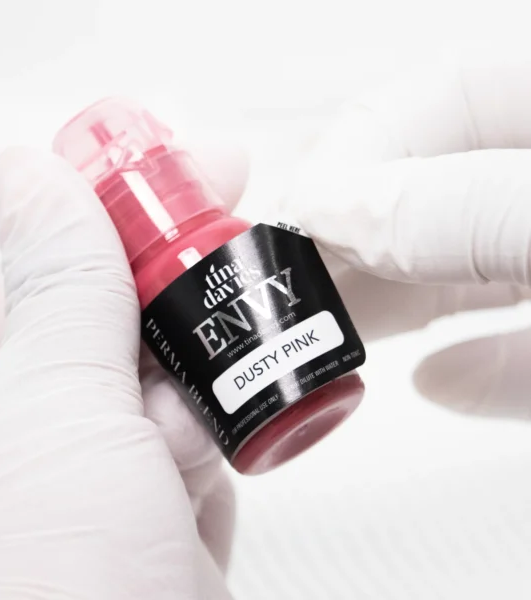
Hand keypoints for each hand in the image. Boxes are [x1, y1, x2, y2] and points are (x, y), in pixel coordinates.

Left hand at [0, 144, 246, 598]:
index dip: (116, 201)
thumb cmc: (37, 585)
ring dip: (217, 354)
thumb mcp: (49, 401)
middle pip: (125, 312)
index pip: (51, 256)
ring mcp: (109, 474)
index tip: (182, 158)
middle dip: (184, 275)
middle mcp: (39, 426)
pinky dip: (233, 424)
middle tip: (243, 221)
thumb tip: (35, 171)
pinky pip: (208, 441)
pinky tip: (249, 414)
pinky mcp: (167, 518)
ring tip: (257, 317)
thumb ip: (60, 283)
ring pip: (176, 376)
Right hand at [283, 55, 530, 419]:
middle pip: (439, 195)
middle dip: (358, 241)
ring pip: (475, 274)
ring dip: (402, 305)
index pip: (440, 101)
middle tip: (296, 289)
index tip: (302, 220)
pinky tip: (440, 380)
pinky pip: (530, 348)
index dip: (357, 153)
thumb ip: (461, 205)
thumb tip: (336, 210)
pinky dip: (486, 370)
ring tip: (335, 333)